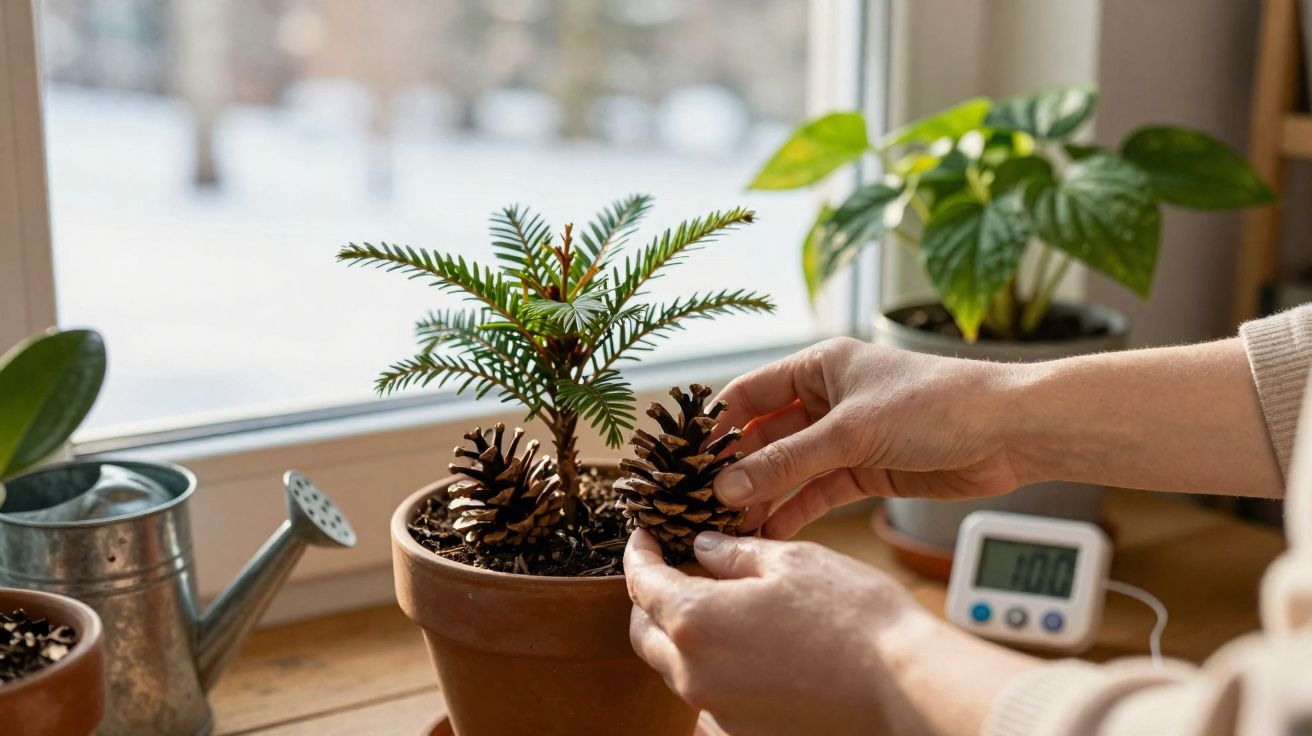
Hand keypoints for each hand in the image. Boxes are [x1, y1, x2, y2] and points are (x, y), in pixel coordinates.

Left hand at [623, 529, 1037, 735]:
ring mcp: (717, 709)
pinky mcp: (744, 731)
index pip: (642, 582)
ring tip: (711, 603)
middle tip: (670, 567)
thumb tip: (702, 548)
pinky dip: (710, 666)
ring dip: (679, 634)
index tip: (644, 536)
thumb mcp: (789, 559)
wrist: (904, 686)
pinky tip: (742, 644)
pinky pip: (708, 695)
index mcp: (694, 621)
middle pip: (645, 632)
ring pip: (674, 667)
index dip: (639, 552)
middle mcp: (694, 673)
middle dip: (649, 598)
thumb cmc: (851, 614)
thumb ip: (733, 554)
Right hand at [713, 337, 1029, 537]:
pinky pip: (818, 492)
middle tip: (701, 504)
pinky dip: (795, 511)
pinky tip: (769, 533)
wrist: (1010, 432)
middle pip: (765, 436)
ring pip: (789, 469)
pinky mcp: (866, 472)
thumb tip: (728, 487)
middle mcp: (827, 399)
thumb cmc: (935, 404)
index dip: (716, 426)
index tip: (685, 461)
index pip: (749, 394)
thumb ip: (788, 462)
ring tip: (728, 527)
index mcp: (819, 366)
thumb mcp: (851, 432)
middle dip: (736, 469)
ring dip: (763, 496)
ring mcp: (846, 438)